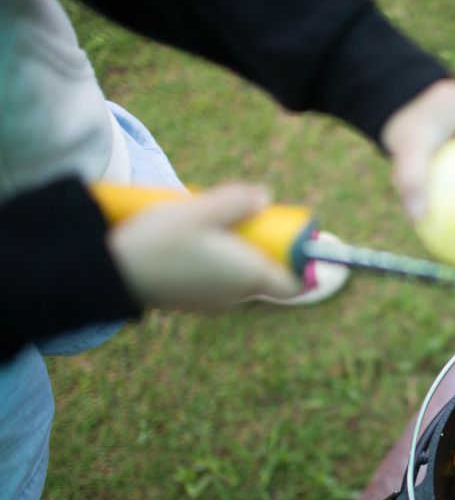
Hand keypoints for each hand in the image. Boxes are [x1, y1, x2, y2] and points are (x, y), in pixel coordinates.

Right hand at [106, 183, 302, 309]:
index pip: (294, 284)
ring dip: (234, 253)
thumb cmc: (159, 242)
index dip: (299, 264)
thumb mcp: (201, 211)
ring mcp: (213, 303)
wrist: (111, 274)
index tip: (290, 239)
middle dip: (261, 248)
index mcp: (250, 276)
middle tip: (242, 219)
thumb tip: (264, 197)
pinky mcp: (192, 302)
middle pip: (265, 274)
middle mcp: (236, 296)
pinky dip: (213, 263)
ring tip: (208, 227)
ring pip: (239, 276)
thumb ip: (236, 202)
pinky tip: (189, 244)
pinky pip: (216, 281)